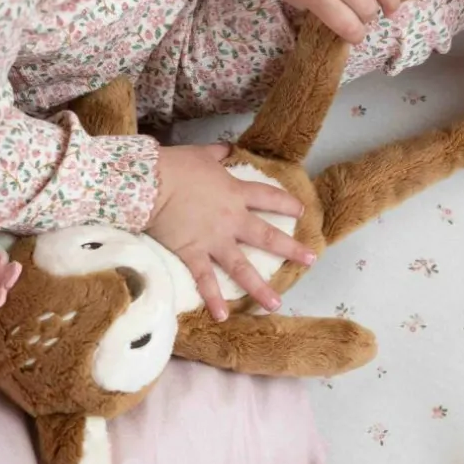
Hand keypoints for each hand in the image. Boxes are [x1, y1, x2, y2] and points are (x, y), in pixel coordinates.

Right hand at [146, 144, 314, 320]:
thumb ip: (218, 153)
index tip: (301, 211)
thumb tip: (227, 147)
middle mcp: (231, 219)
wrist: (152, 183)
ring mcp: (214, 239)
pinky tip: (222, 316)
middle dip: (291, 249)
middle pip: (267, 236)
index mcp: (235, 192)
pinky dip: (213, 299)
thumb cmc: (177, 165)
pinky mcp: (192, 253)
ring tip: (276, 303)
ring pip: (242, 267)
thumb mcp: (201, 154)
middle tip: (311, 260)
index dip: (286, 204)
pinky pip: (205, 280)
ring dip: (260, 287)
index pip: (268, 198)